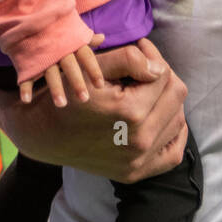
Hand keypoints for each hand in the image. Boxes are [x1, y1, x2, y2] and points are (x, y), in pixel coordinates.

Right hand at [3, 35, 188, 181]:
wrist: (44, 134)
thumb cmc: (69, 93)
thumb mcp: (94, 68)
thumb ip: (130, 59)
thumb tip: (159, 69)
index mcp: (131, 112)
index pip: (164, 75)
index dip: (153, 56)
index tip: (140, 48)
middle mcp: (139, 141)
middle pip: (176, 96)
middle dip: (163, 76)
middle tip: (145, 67)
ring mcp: (139, 161)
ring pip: (178, 120)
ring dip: (168, 101)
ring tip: (149, 89)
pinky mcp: (136, 173)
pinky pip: (173, 154)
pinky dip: (173, 133)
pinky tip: (163, 117)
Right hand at [19, 34, 105, 106]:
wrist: (26, 15)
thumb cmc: (53, 26)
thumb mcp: (70, 29)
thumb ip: (85, 38)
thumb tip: (102, 38)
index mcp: (71, 41)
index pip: (86, 56)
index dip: (94, 70)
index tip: (100, 86)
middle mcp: (58, 49)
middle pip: (70, 66)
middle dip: (77, 82)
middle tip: (84, 99)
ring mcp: (42, 55)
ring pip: (50, 72)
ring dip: (55, 88)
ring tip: (61, 104)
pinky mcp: (27, 60)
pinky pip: (26, 74)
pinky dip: (25, 87)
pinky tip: (26, 100)